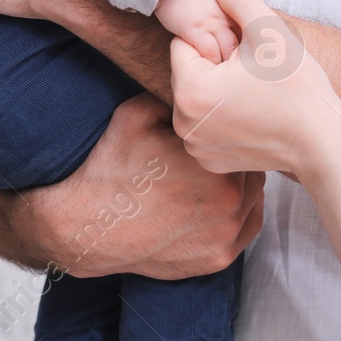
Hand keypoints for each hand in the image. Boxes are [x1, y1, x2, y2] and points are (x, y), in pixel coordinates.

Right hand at [33, 94, 264, 279]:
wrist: (87, 226)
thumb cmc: (112, 168)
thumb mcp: (139, 114)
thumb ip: (177, 95)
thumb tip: (200, 81)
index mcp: (215, 165)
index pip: (242, 140)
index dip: (230, 134)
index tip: (218, 133)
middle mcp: (228, 203)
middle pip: (253, 171)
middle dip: (237, 162)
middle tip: (216, 157)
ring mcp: (225, 236)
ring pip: (253, 200)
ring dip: (241, 189)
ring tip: (213, 181)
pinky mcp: (217, 260)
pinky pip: (246, 230)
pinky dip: (238, 217)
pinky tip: (219, 205)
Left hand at [171, 0, 340, 183]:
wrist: (323, 144)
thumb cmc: (298, 87)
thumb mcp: (269, 31)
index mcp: (190, 90)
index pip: (186, 44)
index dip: (218, 41)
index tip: (247, 52)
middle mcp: (183, 124)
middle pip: (190, 73)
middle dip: (216, 66)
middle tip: (256, 72)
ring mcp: (196, 147)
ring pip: (198, 99)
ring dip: (218, 91)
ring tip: (256, 94)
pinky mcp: (209, 162)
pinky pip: (207, 126)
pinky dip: (224, 119)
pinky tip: (253, 116)